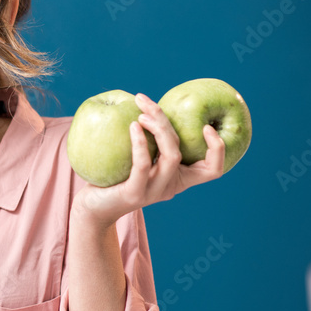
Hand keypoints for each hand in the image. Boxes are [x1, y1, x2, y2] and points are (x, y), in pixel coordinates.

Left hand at [73, 92, 225, 226]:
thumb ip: (150, 139)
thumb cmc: (114, 177)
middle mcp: (170, 187)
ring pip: (170, 156)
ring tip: (141, 113)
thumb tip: (148, 103)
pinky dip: (140, 143)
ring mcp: (153, 192)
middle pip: (181, 151)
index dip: (217, 148)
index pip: (212, 169)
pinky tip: (133, 126)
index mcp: (177, 178)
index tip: (205, 125)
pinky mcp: (134, 194)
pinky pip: (142, 165)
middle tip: (147, 102)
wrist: (92, 208)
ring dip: (159, 129)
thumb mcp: (137, 157)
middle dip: (167, 122)